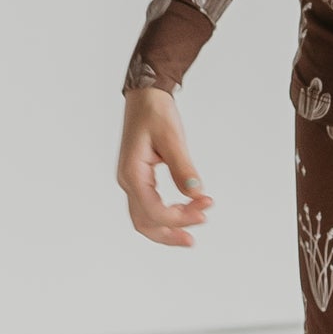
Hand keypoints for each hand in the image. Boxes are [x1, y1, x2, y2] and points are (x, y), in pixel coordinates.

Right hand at [117, 86, 213, 248]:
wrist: (145, 95)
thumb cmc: (155, 111)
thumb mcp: (172, 137)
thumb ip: (183, 167)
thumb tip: (196, 192)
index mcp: (132, 173)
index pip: (154, 210)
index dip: (180, 216)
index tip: (205, 208)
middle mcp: (127, 181)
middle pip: (144, 223)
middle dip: (169, 234)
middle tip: (194, 239)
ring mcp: (131, 181)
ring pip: (143, 218)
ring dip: (166, 229)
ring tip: (190, 232)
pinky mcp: (138, 178)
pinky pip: (147, 206)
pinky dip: (164, 216)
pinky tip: (182, 213)